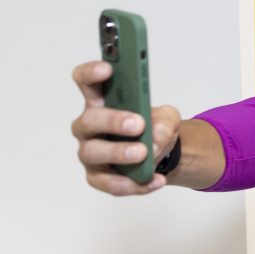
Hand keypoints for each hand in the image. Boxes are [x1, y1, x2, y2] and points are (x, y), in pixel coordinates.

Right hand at [71, 61, 181, 194]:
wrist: (162, 155)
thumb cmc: (154, 128)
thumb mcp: (169, 117)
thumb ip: (165, 121)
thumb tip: (154, 137)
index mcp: (102, 101)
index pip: (85, 81)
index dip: (91, 73)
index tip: (107, 69)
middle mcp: (89, 126)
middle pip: (89, 120)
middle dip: (112, 121)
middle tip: (137, 124)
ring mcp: (90, 152)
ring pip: (93, 153)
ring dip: (118, 153)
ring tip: (143, 153)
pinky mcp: (98, 177)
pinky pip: (111, 183)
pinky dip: (135, 184)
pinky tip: (156, 179)